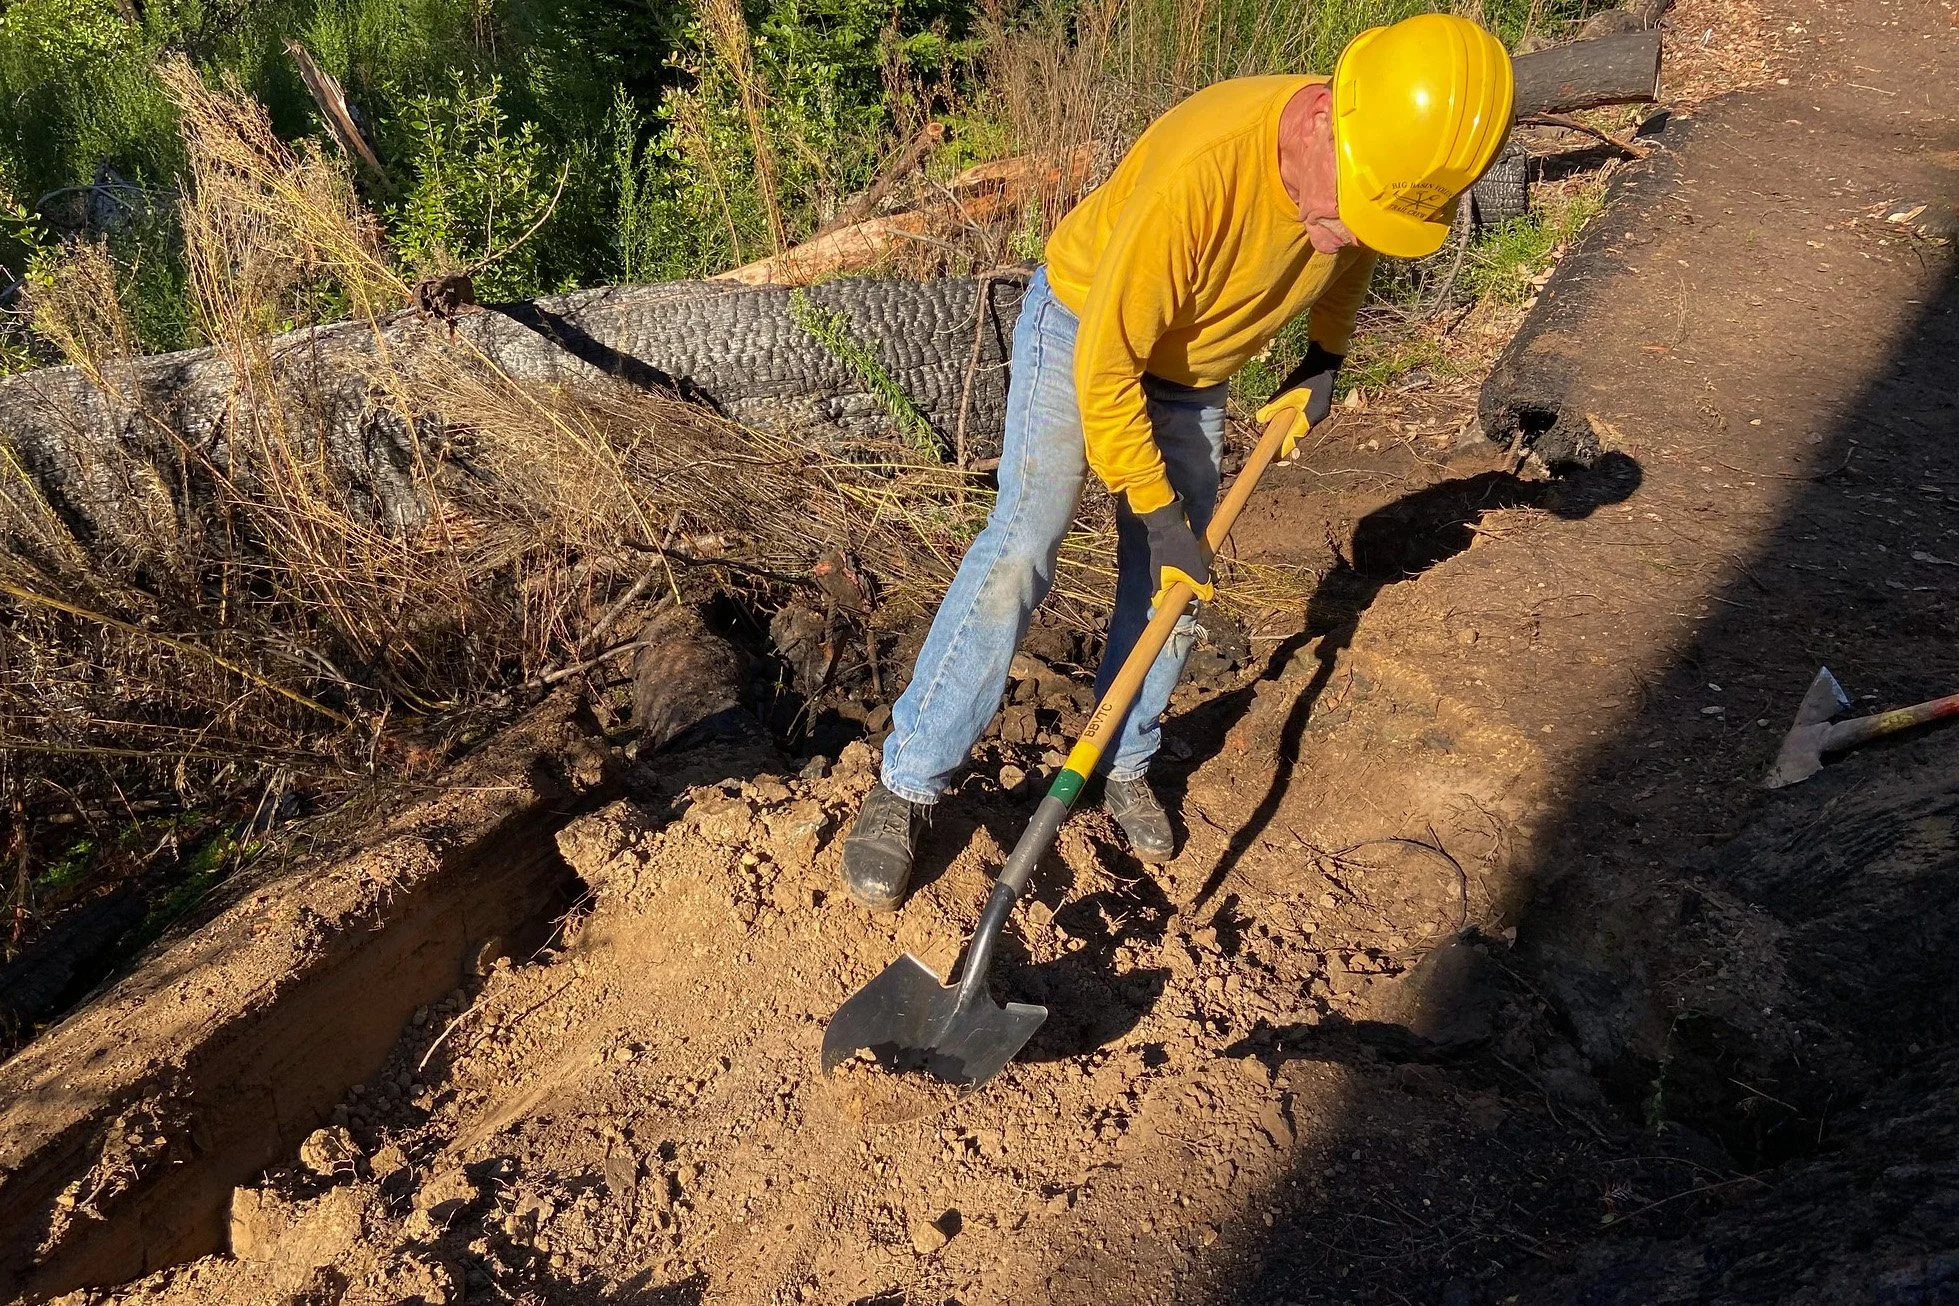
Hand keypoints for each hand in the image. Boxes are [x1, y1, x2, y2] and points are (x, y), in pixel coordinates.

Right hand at [1137, 497, 1213, 606]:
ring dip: (1200, 580)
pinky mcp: (1175, 557)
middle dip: (1196, 592)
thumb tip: (1208, 597)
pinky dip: (1197, 569)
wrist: (1168, 522)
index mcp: (1162, 584)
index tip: (1193, 608)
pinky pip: (1187, 569)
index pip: (1164, 605)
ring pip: (1185, 580)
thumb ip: (1202, 585)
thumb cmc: (1177, 548)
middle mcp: (1163, 578)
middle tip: (1208, 590)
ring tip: (1214, 576)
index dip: (1179, 609)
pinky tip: (1208, 565)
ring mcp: (1168, 567)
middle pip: (1179, 593)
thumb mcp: (1194, 570)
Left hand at [1255, 342, 1342, 457]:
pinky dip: (1296, 419)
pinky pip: (1305, 418)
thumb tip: (1259, 420)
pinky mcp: (1320, 406)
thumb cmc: (1305, 377)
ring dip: (1290, 429)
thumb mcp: (1285, 392)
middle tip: (1272, 447)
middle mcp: (1316, 418)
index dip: (1283, 449)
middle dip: (1286, 439)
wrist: (1323, 363)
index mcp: (1309, 418)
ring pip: (1301, 425)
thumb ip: (1273, 406)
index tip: (1274, 459)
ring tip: (1277, 433)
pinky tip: (1288, 417)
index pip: (1294, 439)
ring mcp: (1320, 412)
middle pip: (1298, 434)